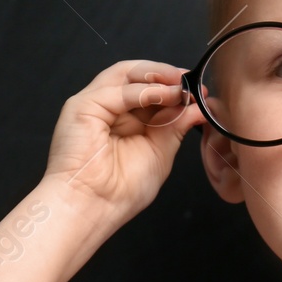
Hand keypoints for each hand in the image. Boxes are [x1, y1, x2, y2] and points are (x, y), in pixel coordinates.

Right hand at [41, 60, 205, 216]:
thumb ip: (176, 126)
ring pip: (125, 74)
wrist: (94, 207)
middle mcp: (109, 108)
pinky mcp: (83, 106)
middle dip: (166, 75)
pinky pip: (118, 90)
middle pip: (136, 76)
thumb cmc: (120, 191)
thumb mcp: (160, 152)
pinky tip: (165, 94)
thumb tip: (197, 107)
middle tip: (189, 81)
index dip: (173, 86)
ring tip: (179, 85)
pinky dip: (145, 90)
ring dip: (157, 76)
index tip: (199, 90)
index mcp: (125, 119)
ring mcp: (94, 104)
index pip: (149, 90)